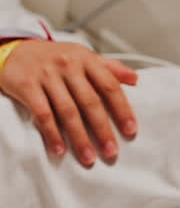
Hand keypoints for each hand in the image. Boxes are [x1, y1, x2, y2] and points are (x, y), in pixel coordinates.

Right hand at [0, 40, 137, 165]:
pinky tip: (60, 149)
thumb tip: (135, 79)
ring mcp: (47, 75)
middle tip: (111, 151)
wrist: (16, 51)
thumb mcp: (82, 56)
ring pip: (68, 111)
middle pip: (90, 101)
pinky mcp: (28, 86)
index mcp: (86, 59)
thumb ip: (109, 67)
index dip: (122, 109)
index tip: (130, 130)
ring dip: (79, 137)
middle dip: (103, 129)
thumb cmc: (54, 57)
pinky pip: (43, 114)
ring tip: (89, 157)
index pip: (109, 85)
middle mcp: (68, 65)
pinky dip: (52, 134)